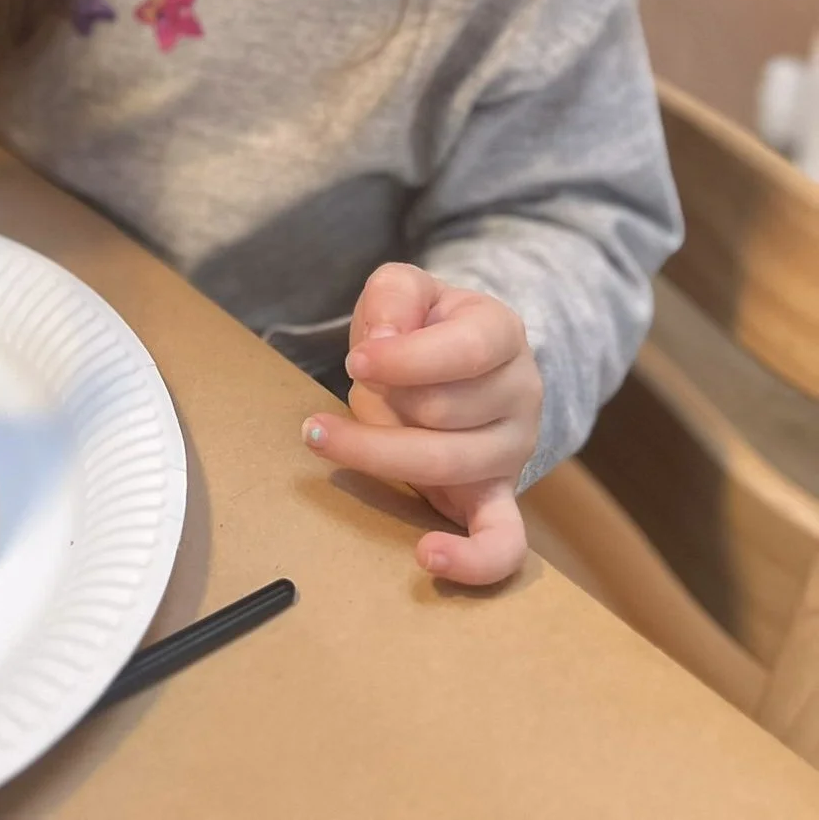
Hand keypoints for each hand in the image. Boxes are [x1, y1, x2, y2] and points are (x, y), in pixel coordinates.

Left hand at [302, 263, 541, 585]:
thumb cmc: (422, 327)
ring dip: (378, 450)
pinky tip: (428, 556)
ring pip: (446, 465)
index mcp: (503, 334)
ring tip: (327, 436)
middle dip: (384, 400)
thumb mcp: (404, 290)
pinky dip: (471, 561)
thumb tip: (383, 344)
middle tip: (360, 388)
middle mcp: (522, 394)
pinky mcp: (499, 499)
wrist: (455, 364)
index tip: (356, 361)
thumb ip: (393, 296)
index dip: (403, 359)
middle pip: (441, 412)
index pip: (465, 351)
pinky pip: (504, 544)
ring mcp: (514, 452)